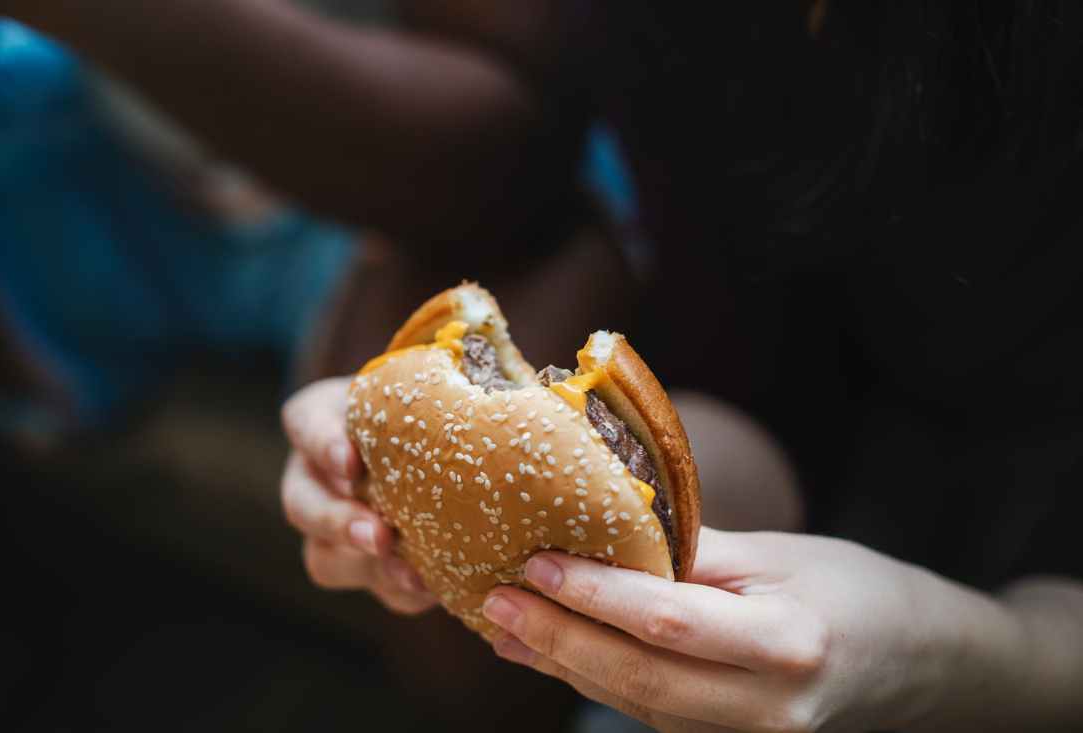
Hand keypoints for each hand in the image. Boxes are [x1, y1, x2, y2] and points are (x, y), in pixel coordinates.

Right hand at [281, 377, 435, 613]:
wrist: (451, 442)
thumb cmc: (438, 401)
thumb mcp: (433, 382)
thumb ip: (445, 381)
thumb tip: (504, 390)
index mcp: (323, 418)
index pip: (306, 422)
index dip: (322, 444)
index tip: (351, 461)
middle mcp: (315, 476)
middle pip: (302, 503)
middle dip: (338, 522)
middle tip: (379, 534)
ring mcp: (333, 528)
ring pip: (326, 557)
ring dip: (366, 567)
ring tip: (409, 573)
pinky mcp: (367, 566)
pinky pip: (373, 588)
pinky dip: (401, 590)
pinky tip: (432, 586)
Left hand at [482, 527, 968, 732]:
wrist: (921, 665)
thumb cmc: (857, 591)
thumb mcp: (784, 554)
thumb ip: (696, 551)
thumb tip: (610, 525)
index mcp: (789, 644)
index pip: (670, 622)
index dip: (595, 595)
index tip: (537, 563)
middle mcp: (766, 708)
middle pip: (638, 678)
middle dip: (557, 641)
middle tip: (494, 602)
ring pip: (636, 702)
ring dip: (563, 665)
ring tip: (504, 625)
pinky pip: (651, 712)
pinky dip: (597, 680)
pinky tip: (556, 652)